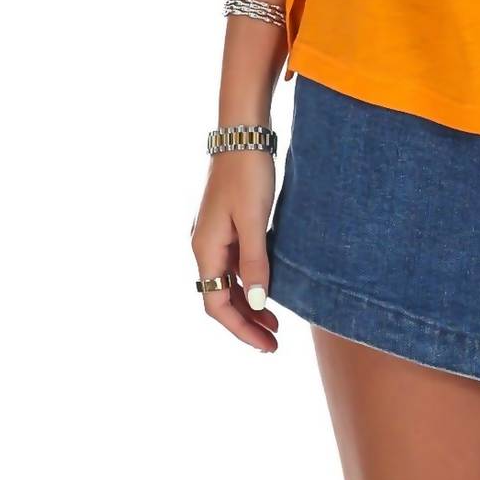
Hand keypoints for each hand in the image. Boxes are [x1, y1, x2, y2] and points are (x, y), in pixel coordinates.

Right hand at [190, 149, 278, 351]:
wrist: (243, 134)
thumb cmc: (248, 174)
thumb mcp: (254, 220)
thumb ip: (254, 262)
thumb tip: (256, 301)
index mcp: (205, 249)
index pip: (216, 304)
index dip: (241, 328)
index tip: (268, 344)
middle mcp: (204, 246)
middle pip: (220, 297)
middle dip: (246, 321)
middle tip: (275, 340)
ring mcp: (214, 236)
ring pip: (228, 282)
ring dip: (249, 303)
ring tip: (275, 320)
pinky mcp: (227, 225)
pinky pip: (235, 264)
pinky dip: (250, 281)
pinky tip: (268, 286)